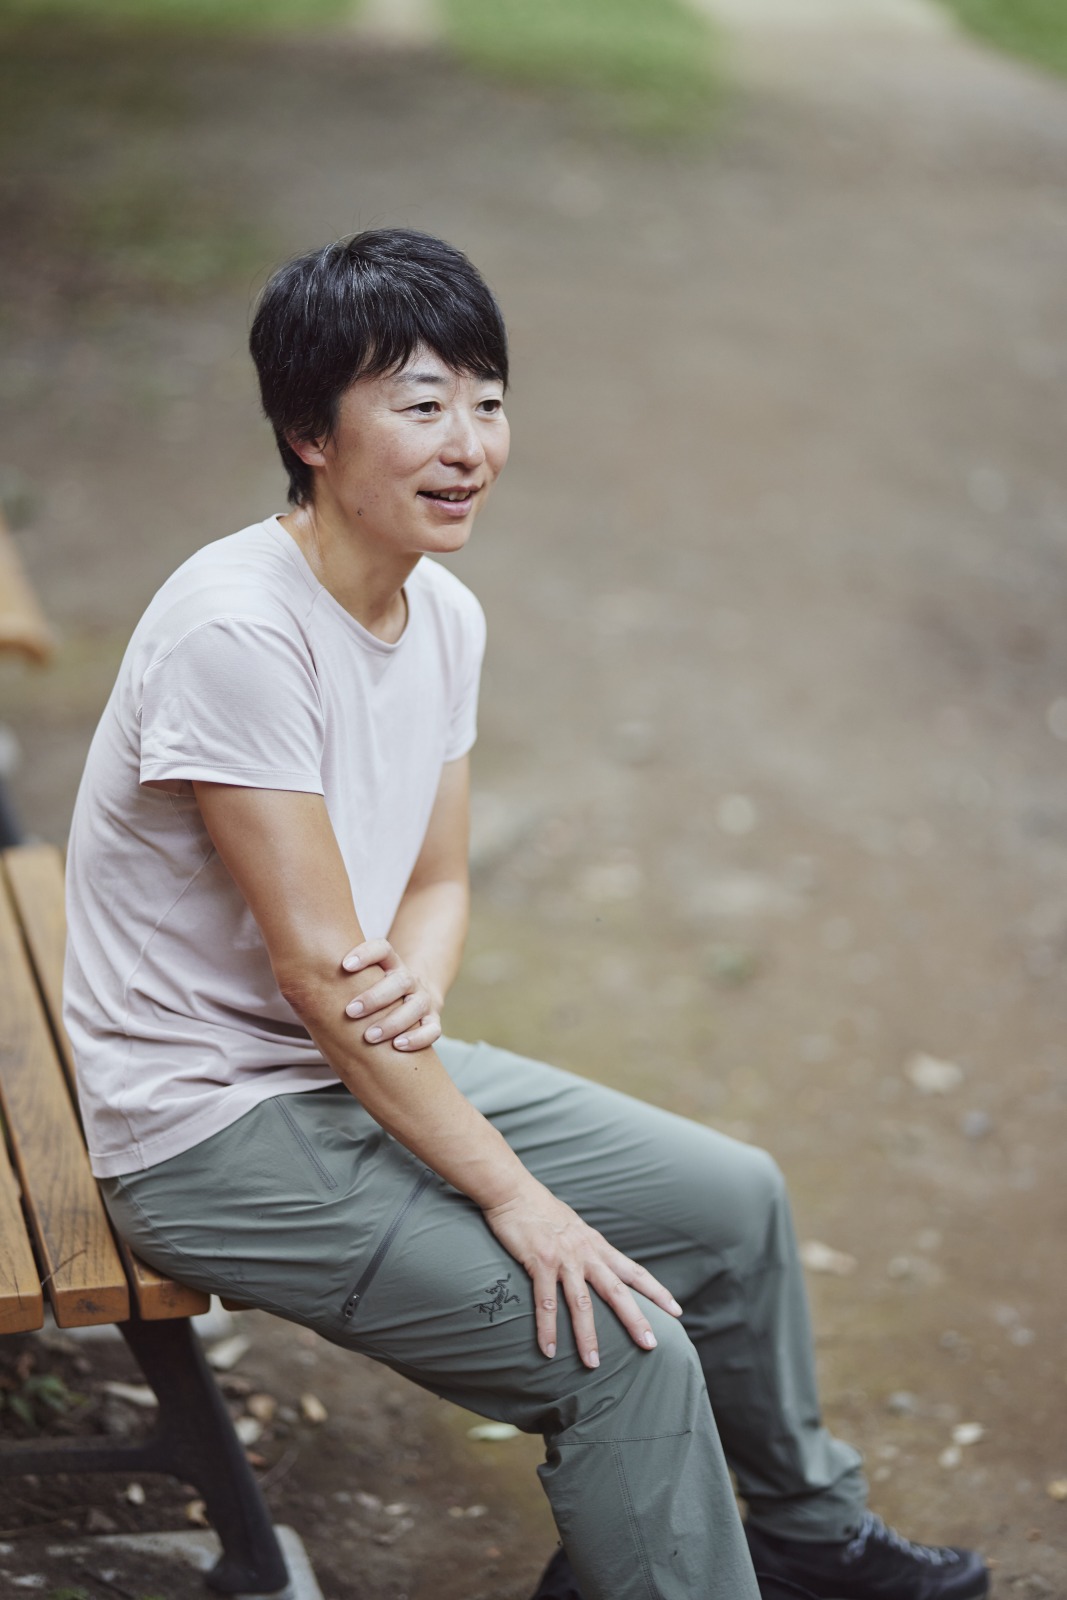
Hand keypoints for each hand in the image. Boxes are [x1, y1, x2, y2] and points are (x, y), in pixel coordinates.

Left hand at [341, 938, 442, 1051]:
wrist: (415, 995)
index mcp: (390, 963)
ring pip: (415, 1006)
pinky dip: (418, 1038)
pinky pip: (432, 1029)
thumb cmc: (374, 989)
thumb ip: (341, 980)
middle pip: (400, 980)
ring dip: (393, 1021)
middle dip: (375, 997)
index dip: (365, 954)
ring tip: (369, 1036)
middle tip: (350, 1012)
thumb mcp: (360, 979)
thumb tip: (296, 988)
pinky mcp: (432, 1020)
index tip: (344, 965)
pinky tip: (398, 1046)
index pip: (383, 948)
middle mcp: (409, 978)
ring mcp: (422, 999)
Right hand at [483, 1178, 682, 1368]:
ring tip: (593, 1363)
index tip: (676, 1311)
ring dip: (588, 1336)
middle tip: (650, 1345)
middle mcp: (586, 1253)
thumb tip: (598, 1263)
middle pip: (617, 1291)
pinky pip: (545, 1302)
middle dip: (635, 1319)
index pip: (634, 1271)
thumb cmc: (541, 1210)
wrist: (514, 1191)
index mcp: (597, 1246)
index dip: (656, 1292)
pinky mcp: (540, 1262)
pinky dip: (548, 1328)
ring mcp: (564, 1258)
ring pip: (582, 1303)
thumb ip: (587, 1247)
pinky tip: (548, 1350)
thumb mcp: (574, 1227)